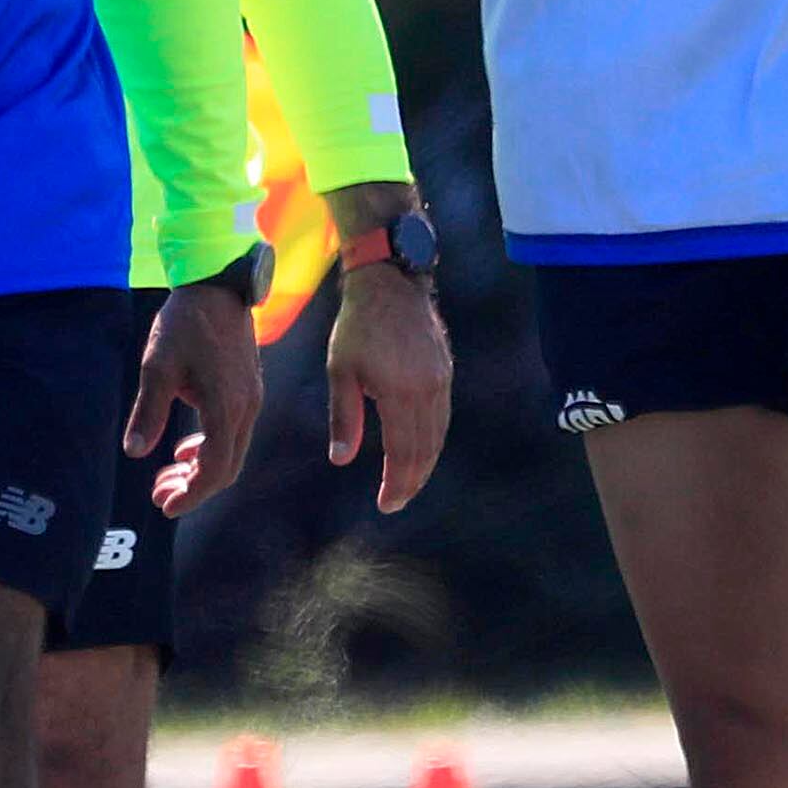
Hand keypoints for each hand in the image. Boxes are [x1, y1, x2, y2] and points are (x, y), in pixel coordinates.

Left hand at [131, 284, 262, 513]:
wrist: (217, 287)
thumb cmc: (184, 324)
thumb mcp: (157, 366)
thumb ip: (149, 411)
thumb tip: (134, 451)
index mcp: (226, 406)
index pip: (216, 468)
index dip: (193, 494)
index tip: (166, 507)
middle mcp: (245, 408)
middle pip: (226, 468)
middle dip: (193, 488)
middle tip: (158, 497)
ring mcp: (250, 400)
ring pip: (230, 452)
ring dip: (200, 470)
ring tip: (165, 478)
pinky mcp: (247, 391)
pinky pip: (232, 433)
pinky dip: (209, 449)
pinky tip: (184, 450)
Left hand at [323, 263, 455, 512]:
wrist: (390, 283)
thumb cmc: (357, 325)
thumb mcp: (341, 371)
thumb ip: (345, 417)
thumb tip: (341, 460)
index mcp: (402, 392)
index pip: (404, 452)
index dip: (397, 483)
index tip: (386, 505)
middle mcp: (429, 390)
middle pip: (426, 450)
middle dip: (411, 481)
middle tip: (395, 501)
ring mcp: (442, 380)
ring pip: (439, 435)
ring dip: (424, 464)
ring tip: (407, 483)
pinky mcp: (446, 371)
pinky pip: (443, 416)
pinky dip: (433, 440)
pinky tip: (419, 450)